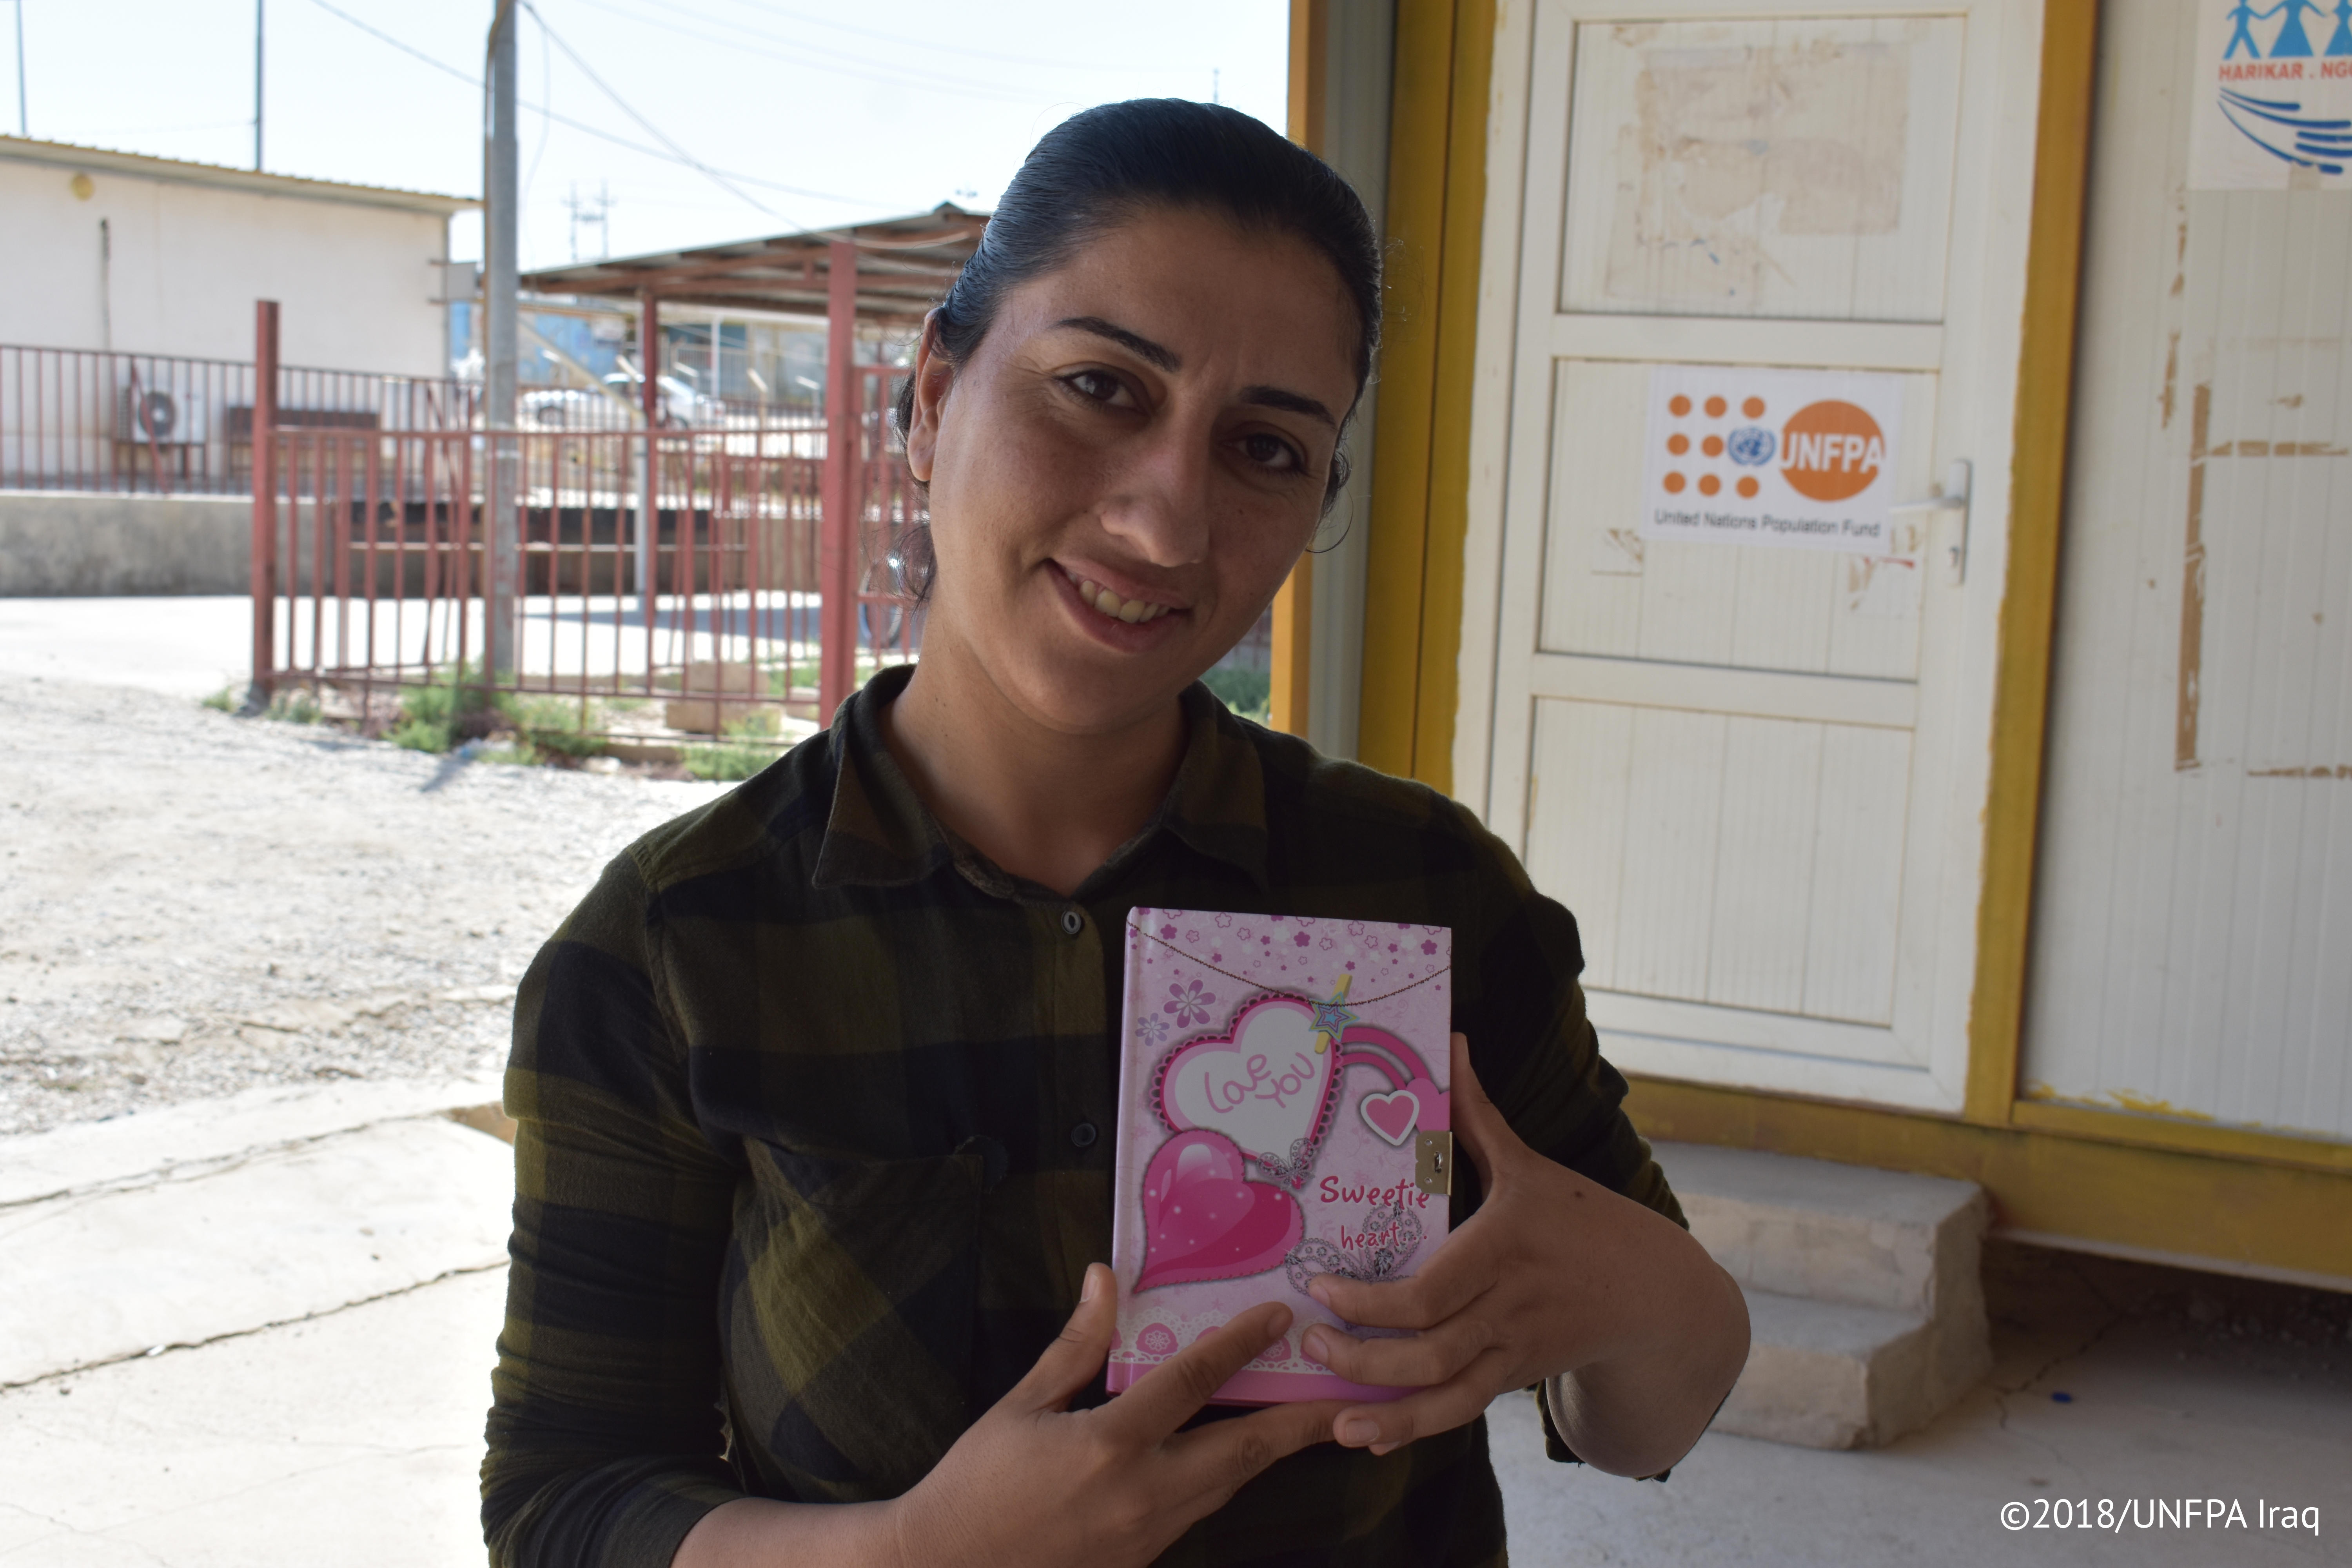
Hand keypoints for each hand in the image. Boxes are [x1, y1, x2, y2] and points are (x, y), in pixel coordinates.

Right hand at [889, 1263, 1349, 1567]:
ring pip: (1228, 1484)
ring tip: (1313, 1421)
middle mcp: (1142, 1493)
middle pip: (1243, 1451)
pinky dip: (1227, 1477)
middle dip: (1301, 1424)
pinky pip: (1199, 1509)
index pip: (1192, 1383)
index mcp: (1108, 1445)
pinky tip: (1240, 1455)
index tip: (1278, 1317)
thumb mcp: (1020, 1405)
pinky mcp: (1143, 1558)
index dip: (1239, 1345)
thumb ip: (1074, 1345)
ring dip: (1270, 1451)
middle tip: (1350, 1398)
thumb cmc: (976, 1484)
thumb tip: (1104, 1278)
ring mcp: (1148, 1534)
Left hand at [1300, 1032, 1746, 1475]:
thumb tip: (1452, 1040)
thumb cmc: (1583, 1219)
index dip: (1371, 1303)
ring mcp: (1515, 1349)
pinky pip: (1462, 1410)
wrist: (1656, 1295)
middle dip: (1365, 1359)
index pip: (1430, 1292)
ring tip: (1334, 1420)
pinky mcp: (1517, 1377)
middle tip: (1312, 1341)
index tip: (1319, 1289)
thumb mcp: (1531, 1165)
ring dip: (1389, 1414)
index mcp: (1505, 1248)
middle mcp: (1509, 1306)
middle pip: (1431, 1352)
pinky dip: (1416, 1428)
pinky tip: (1371, 1436)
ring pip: (1448, 1397)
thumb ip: (1478, 1113)